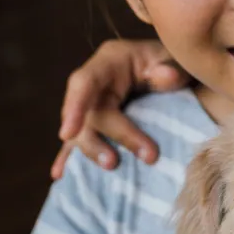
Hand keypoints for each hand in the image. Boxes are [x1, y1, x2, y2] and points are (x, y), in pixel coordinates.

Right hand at [51, 39, 191, 179]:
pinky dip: (70, 158)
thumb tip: (167, 76)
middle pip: (87, 114)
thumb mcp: (174, 57)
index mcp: (109, 62)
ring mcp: (94, 104)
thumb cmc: (171, 62)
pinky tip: (60, 175)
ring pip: (82, 131)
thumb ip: (172, 66)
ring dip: (91, 151)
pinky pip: (80, 141)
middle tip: (114, 162)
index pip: (85, 82)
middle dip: (99, 139)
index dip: (74, 107)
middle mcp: (95, 84)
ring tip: (110, 167)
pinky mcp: (96, 123)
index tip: (67, 133)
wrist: (173, 69)